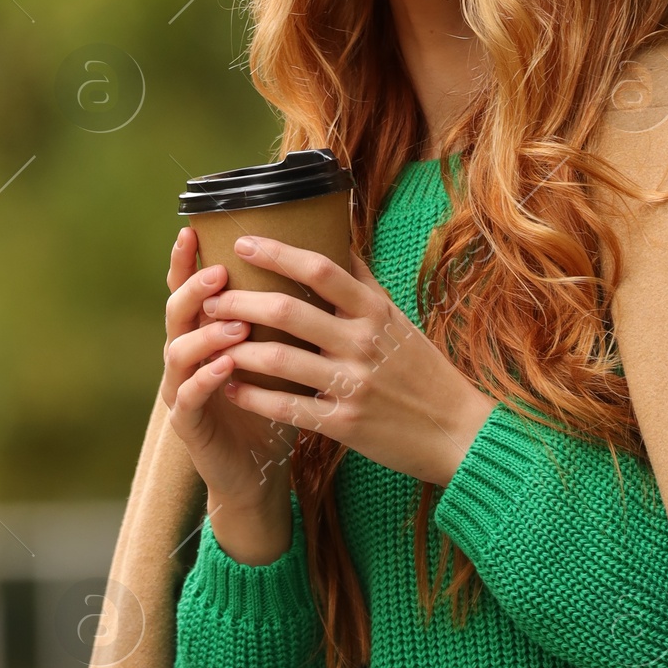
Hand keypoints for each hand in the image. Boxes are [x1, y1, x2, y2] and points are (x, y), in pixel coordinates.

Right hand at [161, 227, 295, 561]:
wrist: (259, 470)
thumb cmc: (275, 402)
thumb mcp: (285, 351)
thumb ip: (290, 311)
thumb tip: (328, 258)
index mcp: (207, 331)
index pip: (190, 288)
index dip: (185, 261)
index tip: (193, 230)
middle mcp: (188, 354)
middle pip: (176, 311)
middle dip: (194, 289)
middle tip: (220, 274)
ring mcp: (181, 389)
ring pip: (178, 351)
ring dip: (206, 334)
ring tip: (235, 324)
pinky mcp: (188, 425)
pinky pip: (189, 397)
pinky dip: (206, 380)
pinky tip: (226, 368)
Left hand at [201, 231, 495, 487]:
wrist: (457, 431)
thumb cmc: (423, 370)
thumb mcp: (399, 320)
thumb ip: (364, 283)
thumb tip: (337, 236)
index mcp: (375, 311)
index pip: (319, 269)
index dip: (276, 252)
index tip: (242, 243)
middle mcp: (362, 342)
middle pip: (288, 310)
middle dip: (241, 300)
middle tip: (211, 296)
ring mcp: (353, 384)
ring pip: (279, 358)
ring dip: (238, 347)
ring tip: (210, 339)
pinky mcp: (344, 424)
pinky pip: (287, 407)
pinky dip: (253, 395)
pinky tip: (230, 386)